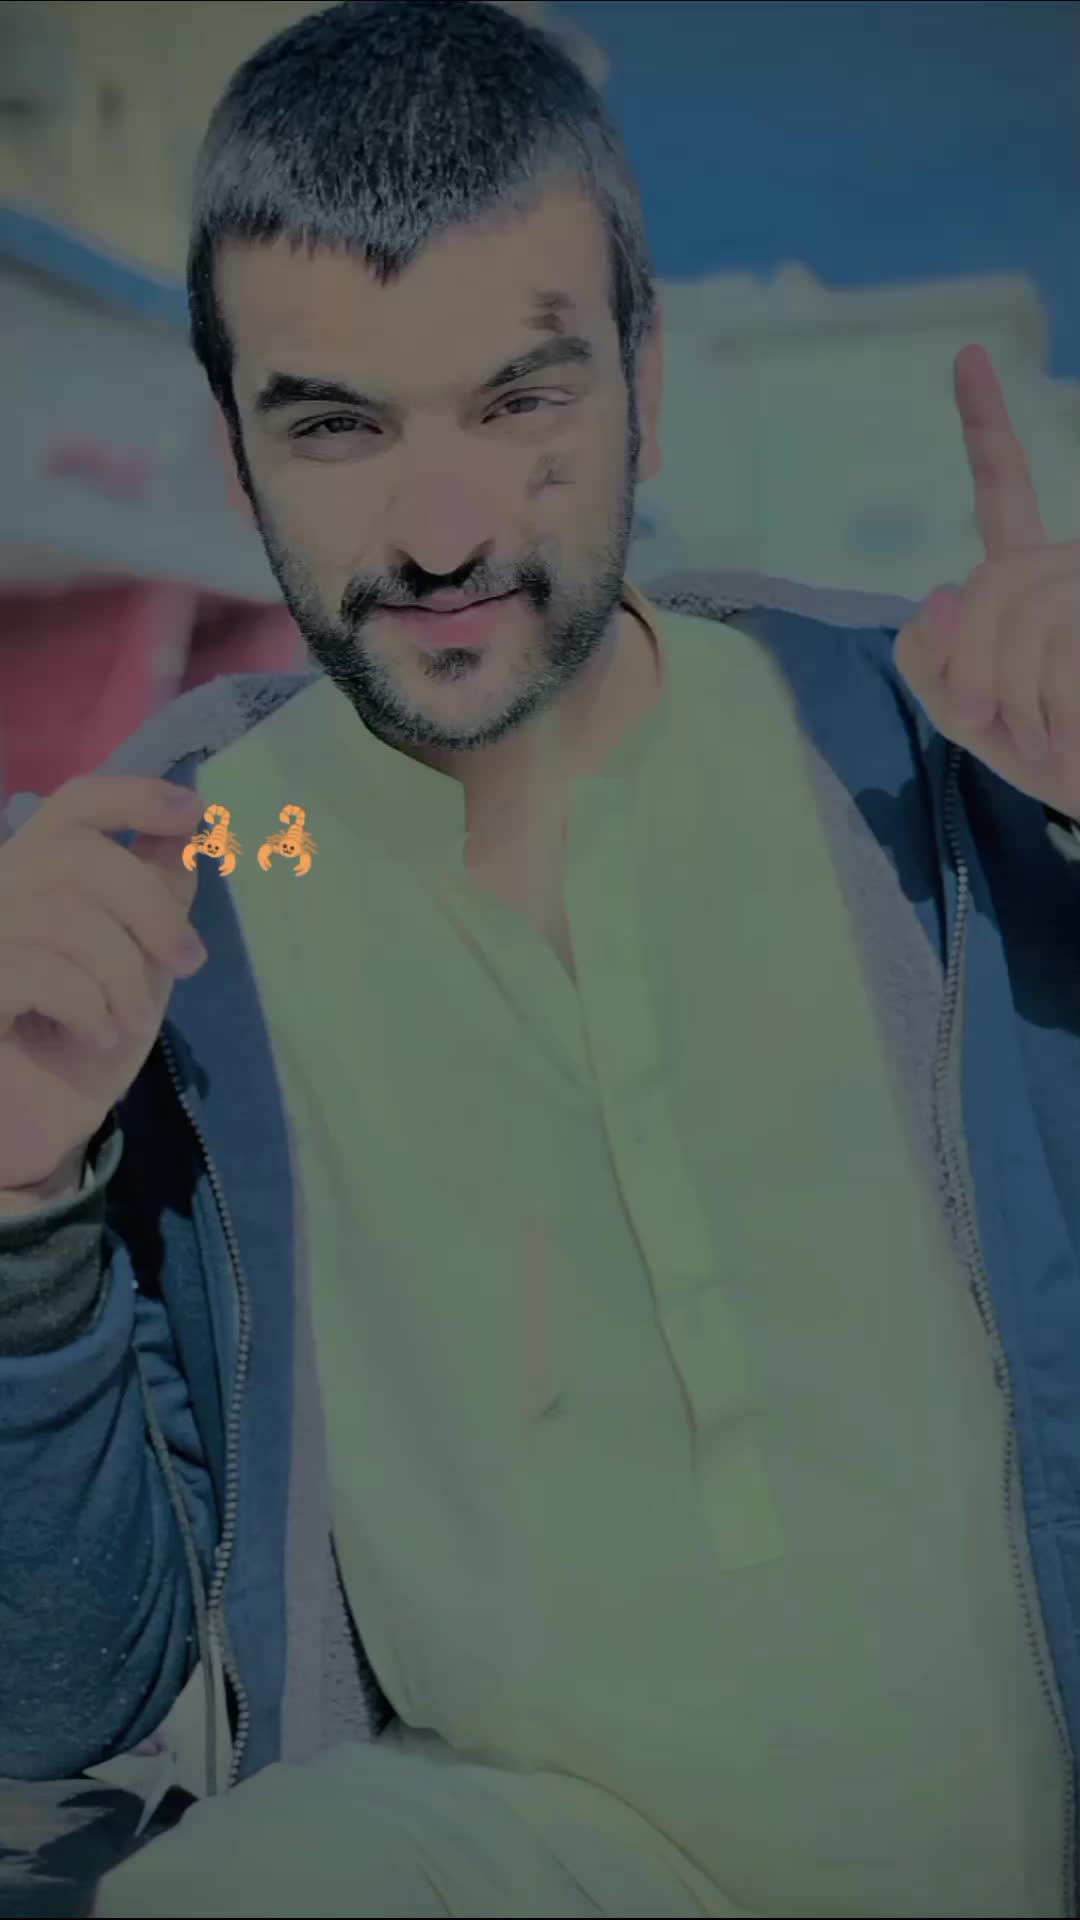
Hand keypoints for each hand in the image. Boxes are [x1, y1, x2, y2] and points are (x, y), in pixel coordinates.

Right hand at [0, 776, 207, 1196]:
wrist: (38, 1125)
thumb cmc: (84, 1039)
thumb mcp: (140, 960)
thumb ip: (156, 894)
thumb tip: (187, 832)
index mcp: (33, 873)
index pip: (73, 805)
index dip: (133, 797)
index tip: (194, 815)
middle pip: (77, 855)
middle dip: (149, 906)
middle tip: (190, 961)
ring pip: (63, 915)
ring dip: (122, 971)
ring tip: (132, 1017)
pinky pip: (39, 971)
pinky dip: (88, 1004)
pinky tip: (96, 1033)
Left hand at [894, 343, 1079, 815]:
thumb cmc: (1050, 755)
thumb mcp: (967, 716)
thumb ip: (931, 662)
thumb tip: (938, 595)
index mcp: (1032, 574)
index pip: (1004, 491)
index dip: (986, 425)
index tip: (967, 356)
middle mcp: (1072, 562)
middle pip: (986, 584)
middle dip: (969, 665)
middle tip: (987, 722)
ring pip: (1018, 616)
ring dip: (1010, 695)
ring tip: (1040, 738)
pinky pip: (1055, 646)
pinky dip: (1044, 707)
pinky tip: (1063, 735)